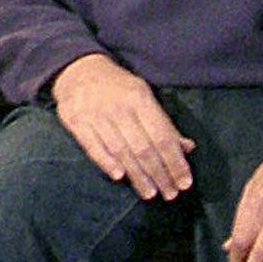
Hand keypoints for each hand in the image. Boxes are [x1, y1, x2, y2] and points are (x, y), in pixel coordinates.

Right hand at [52, 54, 194, 200]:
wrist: (78, 68)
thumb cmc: (117, 87)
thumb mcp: (143, 95)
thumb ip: (163, 123)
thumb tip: (188, 148)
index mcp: (139, 97)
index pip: (161, 135)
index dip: (174, 161)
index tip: (184, 183)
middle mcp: (118, 106)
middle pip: (143, 147)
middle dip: (159, 174)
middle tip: (170, 194)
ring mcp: (95, 113)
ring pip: (120, 150)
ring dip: (137, 175)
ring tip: (150, 194)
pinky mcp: (74, 119)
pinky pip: (92, 145)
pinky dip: (106, 161)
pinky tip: (119, 176)